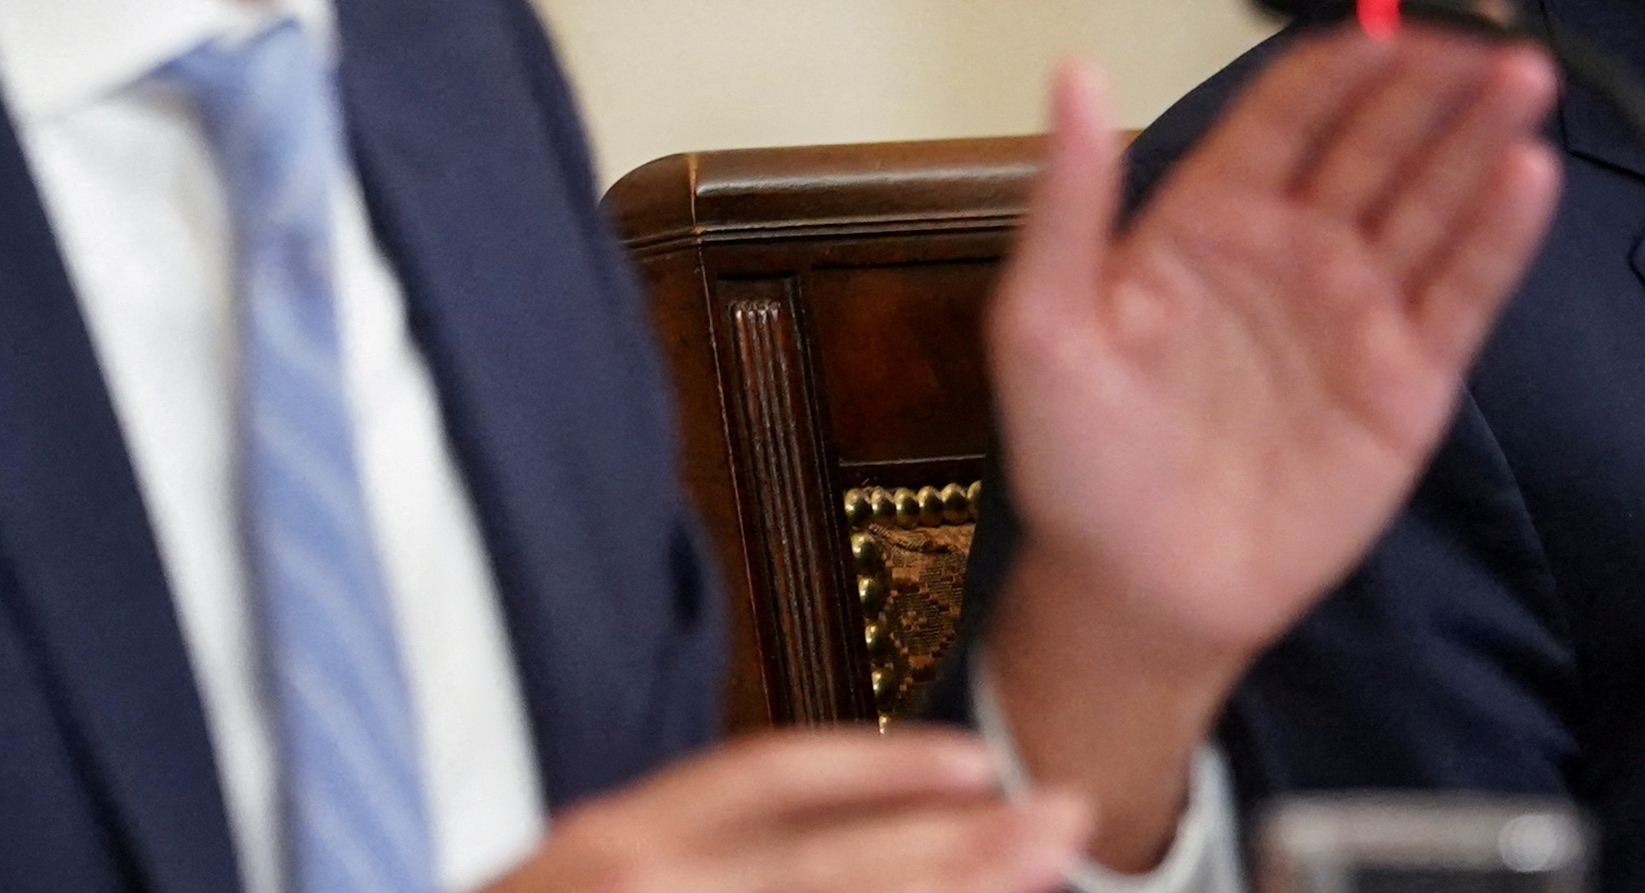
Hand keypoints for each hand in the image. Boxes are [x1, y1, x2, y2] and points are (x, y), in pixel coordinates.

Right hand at [487, 727, 1084, 892]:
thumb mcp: (578, 875)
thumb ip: (673, 850)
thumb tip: (853, 840)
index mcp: (610, 841)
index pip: (766, 778)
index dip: (884, 767)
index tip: (980, 763)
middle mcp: (636, 884)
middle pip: (822, 868)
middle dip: (959, 848)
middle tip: (1066, 820)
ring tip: (1045, 876)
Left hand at [981, 26, 1561, 866]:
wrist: (1137, 596)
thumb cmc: (1079, 464)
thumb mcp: (1042, 324)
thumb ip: (1068, 200)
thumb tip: (1076, 74)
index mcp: (1210, 218)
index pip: (1290, 112)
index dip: (1340, 58)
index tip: (1384, 11)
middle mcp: (1296, 249)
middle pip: (1379, 140)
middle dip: (1432, 80)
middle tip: (1485, 29)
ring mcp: (1358, 311)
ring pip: (1432, 200)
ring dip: (1480, 134)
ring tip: (1525, 76)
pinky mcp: (1407, 381)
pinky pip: (1461, 292)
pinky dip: (1498, 232)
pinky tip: (1526, 174)